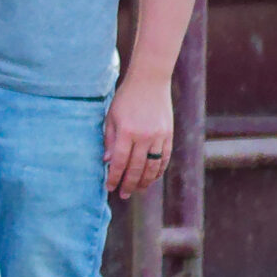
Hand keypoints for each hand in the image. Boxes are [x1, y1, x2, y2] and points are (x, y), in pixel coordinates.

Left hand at [105, 72, 172, 198]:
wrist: (150, 82)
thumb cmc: (125, 99)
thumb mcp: (111, 117)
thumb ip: (109, 140)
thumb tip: (107, 162)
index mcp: (126, 132)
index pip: (119, 162)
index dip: (114, 177)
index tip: (109, 187)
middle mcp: (144, 137)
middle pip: (136, 168)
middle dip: (129, 184)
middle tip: (123, 195)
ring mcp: (159, 136)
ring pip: (152, 166)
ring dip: (145, 181)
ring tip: (137, 189)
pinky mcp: (169, 134)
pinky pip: (164, 157)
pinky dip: (158, 170)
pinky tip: (151, 177)